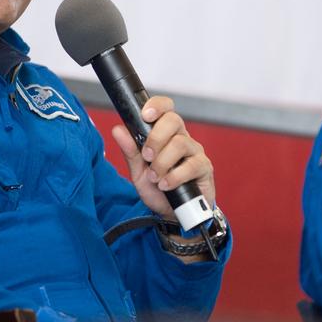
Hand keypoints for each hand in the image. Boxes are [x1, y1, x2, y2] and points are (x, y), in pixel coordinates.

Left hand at [110, 95, 215, 219]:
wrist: (172, 214)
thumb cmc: (158, 189)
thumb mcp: (138, 171)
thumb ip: (130, 151)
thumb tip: (117, 129)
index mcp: (166, 133)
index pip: (166, 108)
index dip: (157, 106)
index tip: (145, 115)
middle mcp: (182, 138)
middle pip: (174, 120)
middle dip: (156, 138)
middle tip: (147, 157)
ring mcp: (195, 152)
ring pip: (180, 143)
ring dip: (162, 162)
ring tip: (155, 178)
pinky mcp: (204, 168)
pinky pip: (191, 165)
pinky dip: (174, 176)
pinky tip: (166, 185)